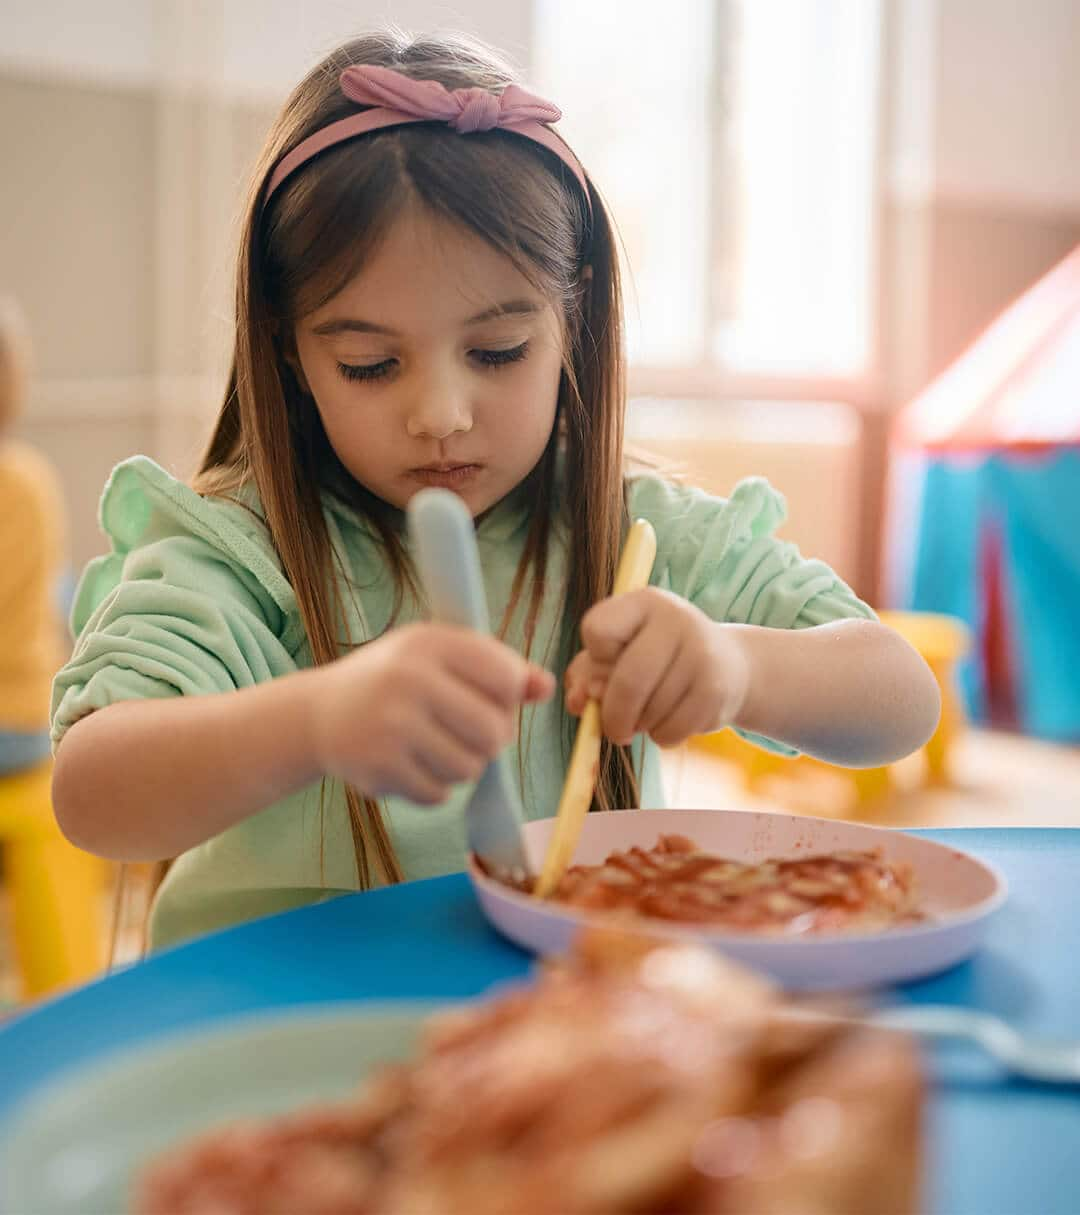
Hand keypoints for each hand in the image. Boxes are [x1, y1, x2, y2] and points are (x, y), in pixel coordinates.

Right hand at [311, 623, 553, 803]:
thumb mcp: (441, 657)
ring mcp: (391, 725)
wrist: (319, 713)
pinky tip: (411, 764)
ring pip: (471, 768)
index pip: (506, 677)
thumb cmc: (394, 680)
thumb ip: (497, 669)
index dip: (509, 696)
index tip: (490, 698)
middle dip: (491, 740)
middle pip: (495, 731)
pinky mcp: (378, 767)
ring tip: (435, 746)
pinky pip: (440, 794)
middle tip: (468, 733)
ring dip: (462, 765)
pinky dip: (434, 786)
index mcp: (430, 642)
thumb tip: (547, 687)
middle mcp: (408, 678)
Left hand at [564, 589, 749, 746]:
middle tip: (616, 730)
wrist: (729, 665)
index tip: (609, 664)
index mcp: (644, 602)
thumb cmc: (657, 658)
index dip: (595, 657)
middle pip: (628, 680)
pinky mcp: (716, 690)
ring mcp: (701, 654)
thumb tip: (578, 703)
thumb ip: (586, 674)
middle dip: (614, 716)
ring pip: (650, 711)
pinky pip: (671, 730)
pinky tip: (671, 720)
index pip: (597, 630)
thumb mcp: (618, 653)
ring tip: (651, 713)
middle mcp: (675, 620)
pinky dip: (662, 736)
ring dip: (641, 725)